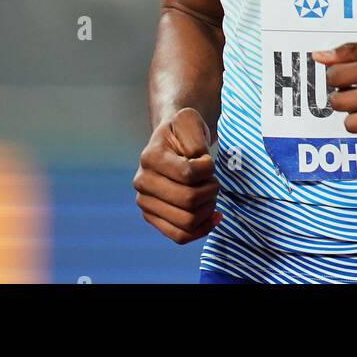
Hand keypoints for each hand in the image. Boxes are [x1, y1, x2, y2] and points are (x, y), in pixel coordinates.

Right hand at [133, 107, 221, 243]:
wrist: (170, 142)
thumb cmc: (182, 131)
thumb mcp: (189, 120)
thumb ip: (195, 137)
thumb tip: (198, 163)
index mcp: (150, 156)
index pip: (188, 173)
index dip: (208, 169)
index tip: (208, 161)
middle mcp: (142, 182)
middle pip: (188, 200)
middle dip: (211, 191)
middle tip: (214, 181)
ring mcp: (145, 202)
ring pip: (186, 221)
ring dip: (208, 210)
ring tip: (212, 196)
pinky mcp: (152, 217)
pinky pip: (180, 236)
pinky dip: (201, 230)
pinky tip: (214, 217)